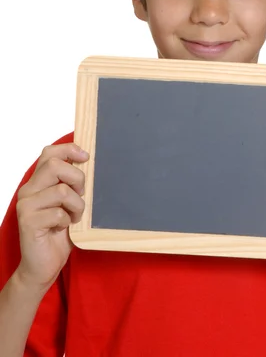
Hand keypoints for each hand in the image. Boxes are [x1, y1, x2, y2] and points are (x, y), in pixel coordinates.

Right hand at [15, 144, 88, 291]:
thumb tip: (88, 162)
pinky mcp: (28, 222)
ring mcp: (26, 206)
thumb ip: (70, 183)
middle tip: (82, 195)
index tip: (86, 157)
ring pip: (62, 190)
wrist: (43, 265)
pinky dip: (68, 220)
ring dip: (77, 205)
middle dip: (77, 178)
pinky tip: (64, 228)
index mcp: (37, 182)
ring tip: (75, 216)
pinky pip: (59, 213)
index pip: (49, 153)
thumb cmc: (59, 232)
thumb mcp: (68, 203)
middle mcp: (28, 190)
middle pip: (55, 165)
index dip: (69, 150)